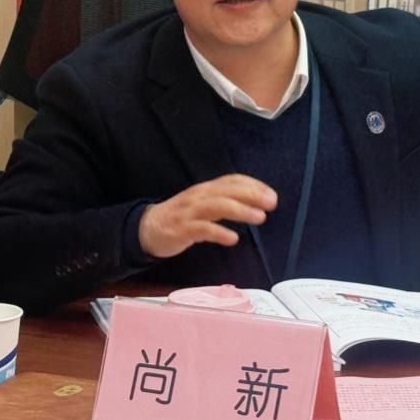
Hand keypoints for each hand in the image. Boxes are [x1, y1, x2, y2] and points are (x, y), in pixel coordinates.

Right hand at [138, 174, 277, 258]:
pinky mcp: (181, 229)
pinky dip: (218, 232)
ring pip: (217, 206)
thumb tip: (256, 203)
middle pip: (227, 191)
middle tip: (272, 202)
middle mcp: (199, 196)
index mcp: (206, 189)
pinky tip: (233, 238)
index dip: (253, 185)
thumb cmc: (182, 217)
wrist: (148, 228)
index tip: (271, 194)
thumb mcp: (204, 204)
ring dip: (240, 210)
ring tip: (259, 217)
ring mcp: (189, 212)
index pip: (232, 180)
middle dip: (252, 195)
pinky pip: (202, 229)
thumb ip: (225, 201)